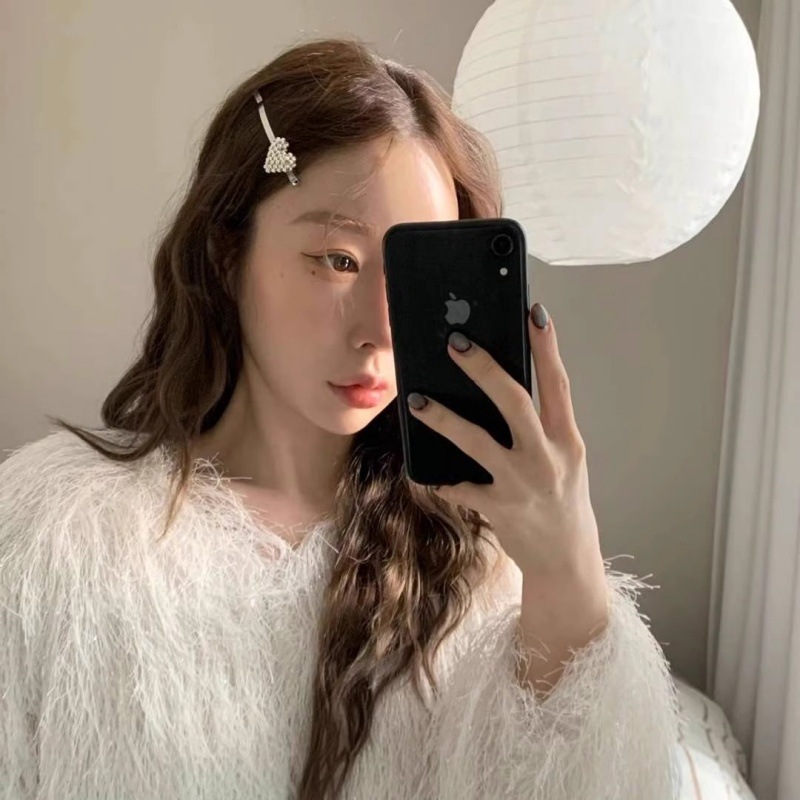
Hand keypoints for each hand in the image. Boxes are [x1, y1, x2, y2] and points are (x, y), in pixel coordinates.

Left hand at [406, 303, 601, 578]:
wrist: (567, 560)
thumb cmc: (562, 499)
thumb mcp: (563, 458)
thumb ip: (541, 427)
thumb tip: (503, 386)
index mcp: (567, 439)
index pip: (558, 383)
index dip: (546, 346)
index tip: (533, 311)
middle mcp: (548, 458)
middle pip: (515, 401)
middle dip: (484, 369)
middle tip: (456, 343)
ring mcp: (522, 484)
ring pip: (477, 442)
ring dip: (443, 418)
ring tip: (416, 399)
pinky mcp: (499, 509)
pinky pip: (460, 488)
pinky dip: (441, 479)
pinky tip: (425, 473)